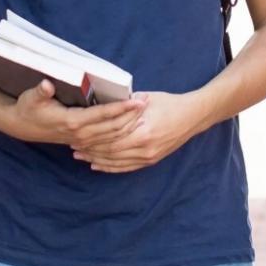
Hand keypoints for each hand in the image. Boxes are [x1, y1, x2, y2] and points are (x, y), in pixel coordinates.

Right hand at [3, 79, 146, 147]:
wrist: (22, 126)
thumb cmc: (28, 108)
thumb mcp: (31, 98)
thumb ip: (41, 91)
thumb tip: (46, 84)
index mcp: (72, 122)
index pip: (103, 115)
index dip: (122, 108)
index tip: (137, 100)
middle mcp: (81, 134)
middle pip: (114, 127)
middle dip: (133, 115)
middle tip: (148, 102)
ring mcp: (83, 140)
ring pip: (113, 137)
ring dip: (130, 125)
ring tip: (145, 112)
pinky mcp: (84, 142)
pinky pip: (108, 142)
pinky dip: (122, 135)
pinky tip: (132, 127)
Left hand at [72, 91, 208, 173]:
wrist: (193, 116)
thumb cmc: (169, 103)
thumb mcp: (146, 98)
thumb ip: (124, 104)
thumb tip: (102, 103)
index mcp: (143, 131)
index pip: (111, 138)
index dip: (92, 138)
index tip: (77, 134)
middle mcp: (145, 148)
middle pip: (111, 152)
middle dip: (90, 149)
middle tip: (72, 146)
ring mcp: (149, 157)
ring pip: (117, 162)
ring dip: (97, 159)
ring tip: (80, 155)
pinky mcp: (151, 160)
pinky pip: (127, 167)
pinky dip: (110, 167)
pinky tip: (97, 165)